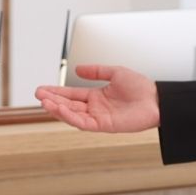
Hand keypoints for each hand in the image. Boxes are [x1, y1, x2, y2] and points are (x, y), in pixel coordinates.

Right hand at [34, 65, 159, 132]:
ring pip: (73, 115)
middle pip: (68, 105)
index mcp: (97, 96)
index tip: (43, 88)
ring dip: (57, 108)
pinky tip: (60, 109)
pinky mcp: (104, 126)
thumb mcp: (115, 72)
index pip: (72, 94)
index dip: (57, 92)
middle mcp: (95, 108)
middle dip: (52, 100)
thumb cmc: (141, 88)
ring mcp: (98, 118)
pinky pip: (83, 123)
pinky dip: (70, 117)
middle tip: (38, 94)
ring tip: (44, 101)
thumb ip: (96, 71)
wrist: (157, 100)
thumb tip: (77, 69)